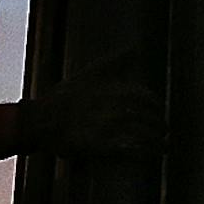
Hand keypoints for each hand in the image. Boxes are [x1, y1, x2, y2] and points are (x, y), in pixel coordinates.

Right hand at [28, 50, 163, 158]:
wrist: (39, 122)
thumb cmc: (62, 98)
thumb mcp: (88, 73)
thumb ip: (114, 61)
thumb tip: (135, 48)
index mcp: (113, 89)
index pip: (144, 96)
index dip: (155, 104)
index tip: (160, 110)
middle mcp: (114, 107)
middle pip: (147, 116)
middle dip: (159, 124)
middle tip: (164, 130)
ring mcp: (109, 127)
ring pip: (143, 134)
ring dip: (157, 141)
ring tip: (164, 146)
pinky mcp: (103, 146)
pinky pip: (132, 150)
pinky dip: (146, 153)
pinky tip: (153, 156)